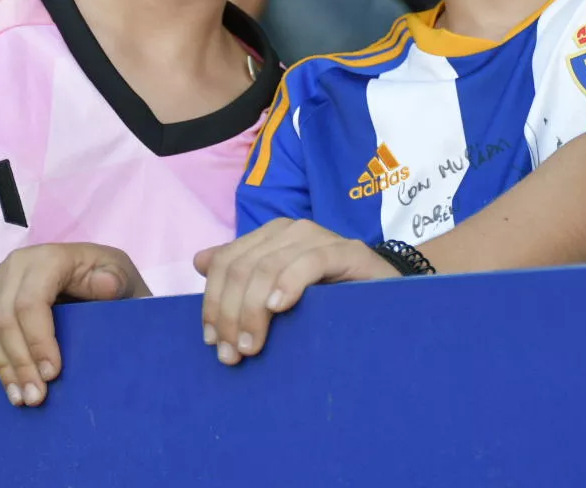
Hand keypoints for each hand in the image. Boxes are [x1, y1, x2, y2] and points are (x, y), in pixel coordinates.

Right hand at [0, 243, 149, 407]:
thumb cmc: (109, 282)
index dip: (38, 342)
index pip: (30, 303)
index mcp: (49, 257)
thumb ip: (115, 282)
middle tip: (37, 398)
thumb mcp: (123, 279)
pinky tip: (4, 375)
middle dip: (19, 364)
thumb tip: (106, 285)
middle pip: (2, 319)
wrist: (94, 276)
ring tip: (21, 397)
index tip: (53, 374)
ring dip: (0, 366)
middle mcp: (16, 263)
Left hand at [194, 218, 395, 364]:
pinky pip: (310, 262)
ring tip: (252, 346)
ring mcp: (319, 237)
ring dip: (252, 311)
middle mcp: (290, 231)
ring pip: (267, 267)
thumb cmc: (329, 299)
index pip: (226, 262)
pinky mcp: (347, 251)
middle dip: (230, 314)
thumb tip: (199, 261)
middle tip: (232, 354)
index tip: (212, 341)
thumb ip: (242, 274)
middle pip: (242, 268)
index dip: (213, 301)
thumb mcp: (279, 291)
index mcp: (270, 237)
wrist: (387, 298)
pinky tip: (279, 308)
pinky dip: (289, 284)